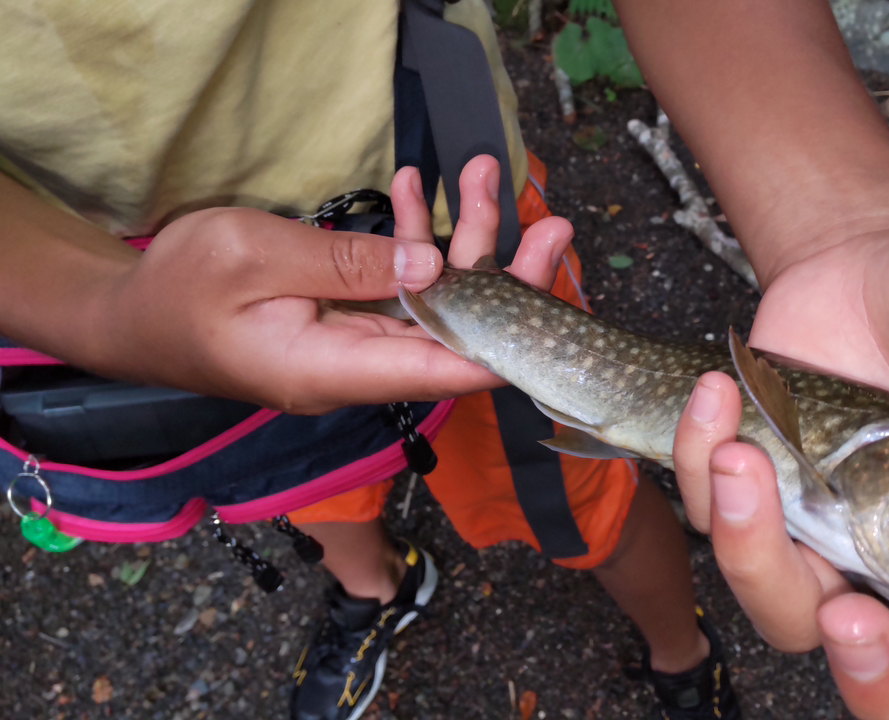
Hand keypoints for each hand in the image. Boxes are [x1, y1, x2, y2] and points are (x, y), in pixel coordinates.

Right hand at [97, 155, 572, 412]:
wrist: (129, 316)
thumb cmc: (179, 289)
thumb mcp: (256, 258)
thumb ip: (349, 265)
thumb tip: (432, 267)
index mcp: (335, 371)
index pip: (444, 370)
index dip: (506, 342)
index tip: (554, 304)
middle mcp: (357, 372)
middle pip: (454, 336)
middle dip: (507, 277)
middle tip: (552, 227)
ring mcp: (353, 351)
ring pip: (432, 306)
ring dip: (462, 243)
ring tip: (486, 176)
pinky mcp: (346, 328)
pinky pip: (397, 293)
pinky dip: (415, 245)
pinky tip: (425, 193)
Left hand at [673, 222, 888, 718]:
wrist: (867, 253)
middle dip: (876, 681)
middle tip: (857, 621)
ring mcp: (839, 543)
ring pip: (790, 616)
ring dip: (754, 553)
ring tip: (751, 459)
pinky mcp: (769, 502)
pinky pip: (719, 526)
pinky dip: (704, 472)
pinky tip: (721, 403)